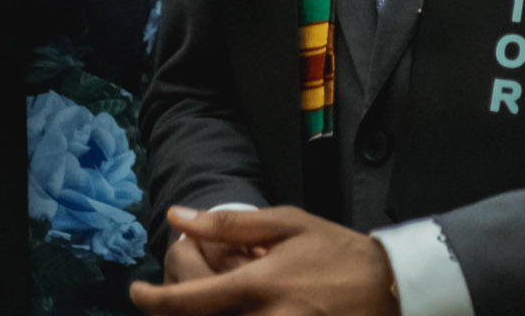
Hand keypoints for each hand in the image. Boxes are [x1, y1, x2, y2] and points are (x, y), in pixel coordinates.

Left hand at [127, 207, 393, 314]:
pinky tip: (229, 307)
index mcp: (255, 285)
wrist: (388, 288)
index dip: (152, 298)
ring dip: (198, 315)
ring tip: (200, 300)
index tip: (136, 289)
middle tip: (169, 294)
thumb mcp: (289, 224)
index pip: (186, 301)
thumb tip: (179, 217)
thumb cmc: (337, 252)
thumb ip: (231, 224)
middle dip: (172, 310)